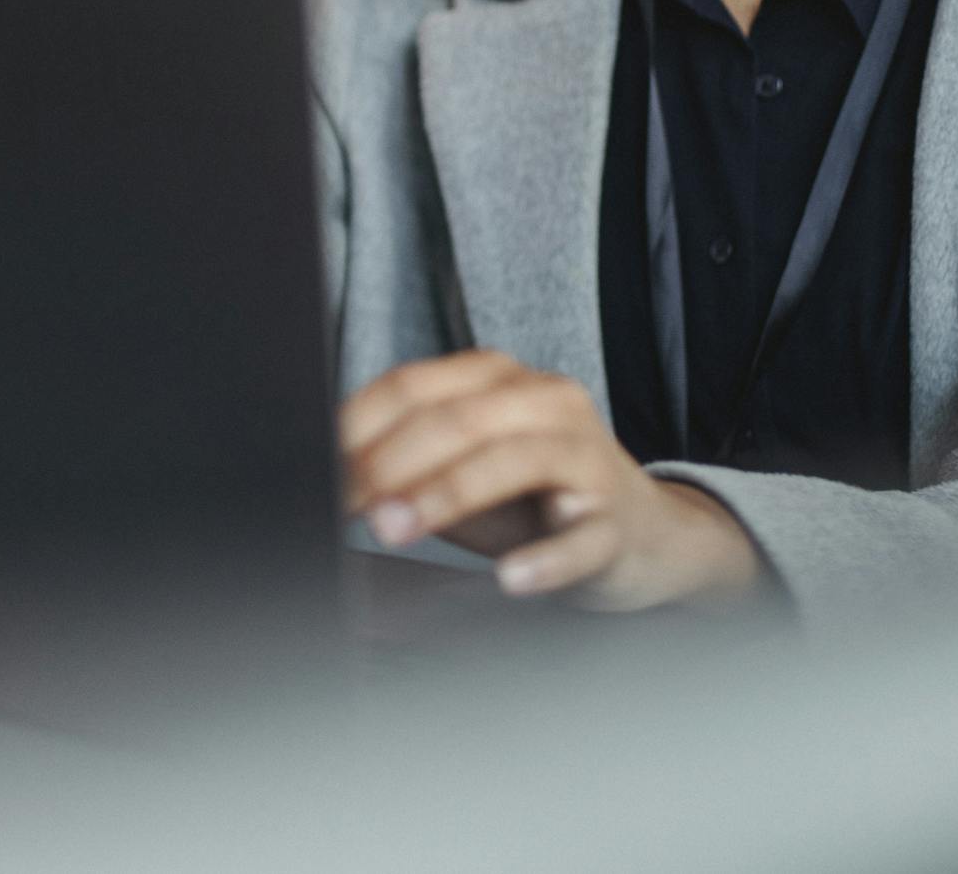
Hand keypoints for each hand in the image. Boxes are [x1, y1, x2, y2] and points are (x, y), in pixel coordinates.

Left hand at [339, 350, 761, 610]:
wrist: (643, 538)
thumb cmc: (534, 500)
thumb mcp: (462, 471)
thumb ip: (406, 466)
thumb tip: (328, 476)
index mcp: (497, 379)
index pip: (413, 388)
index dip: (356, 428)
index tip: (315, 465)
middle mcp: (545, 401)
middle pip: (455, 420)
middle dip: (389, 464)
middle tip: (345, 504)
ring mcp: (587, 456)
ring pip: (511, 462)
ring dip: (444, 496)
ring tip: (395, 529)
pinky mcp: (617, 520)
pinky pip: (581, 537)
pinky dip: (542, 560)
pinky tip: (508, 578)